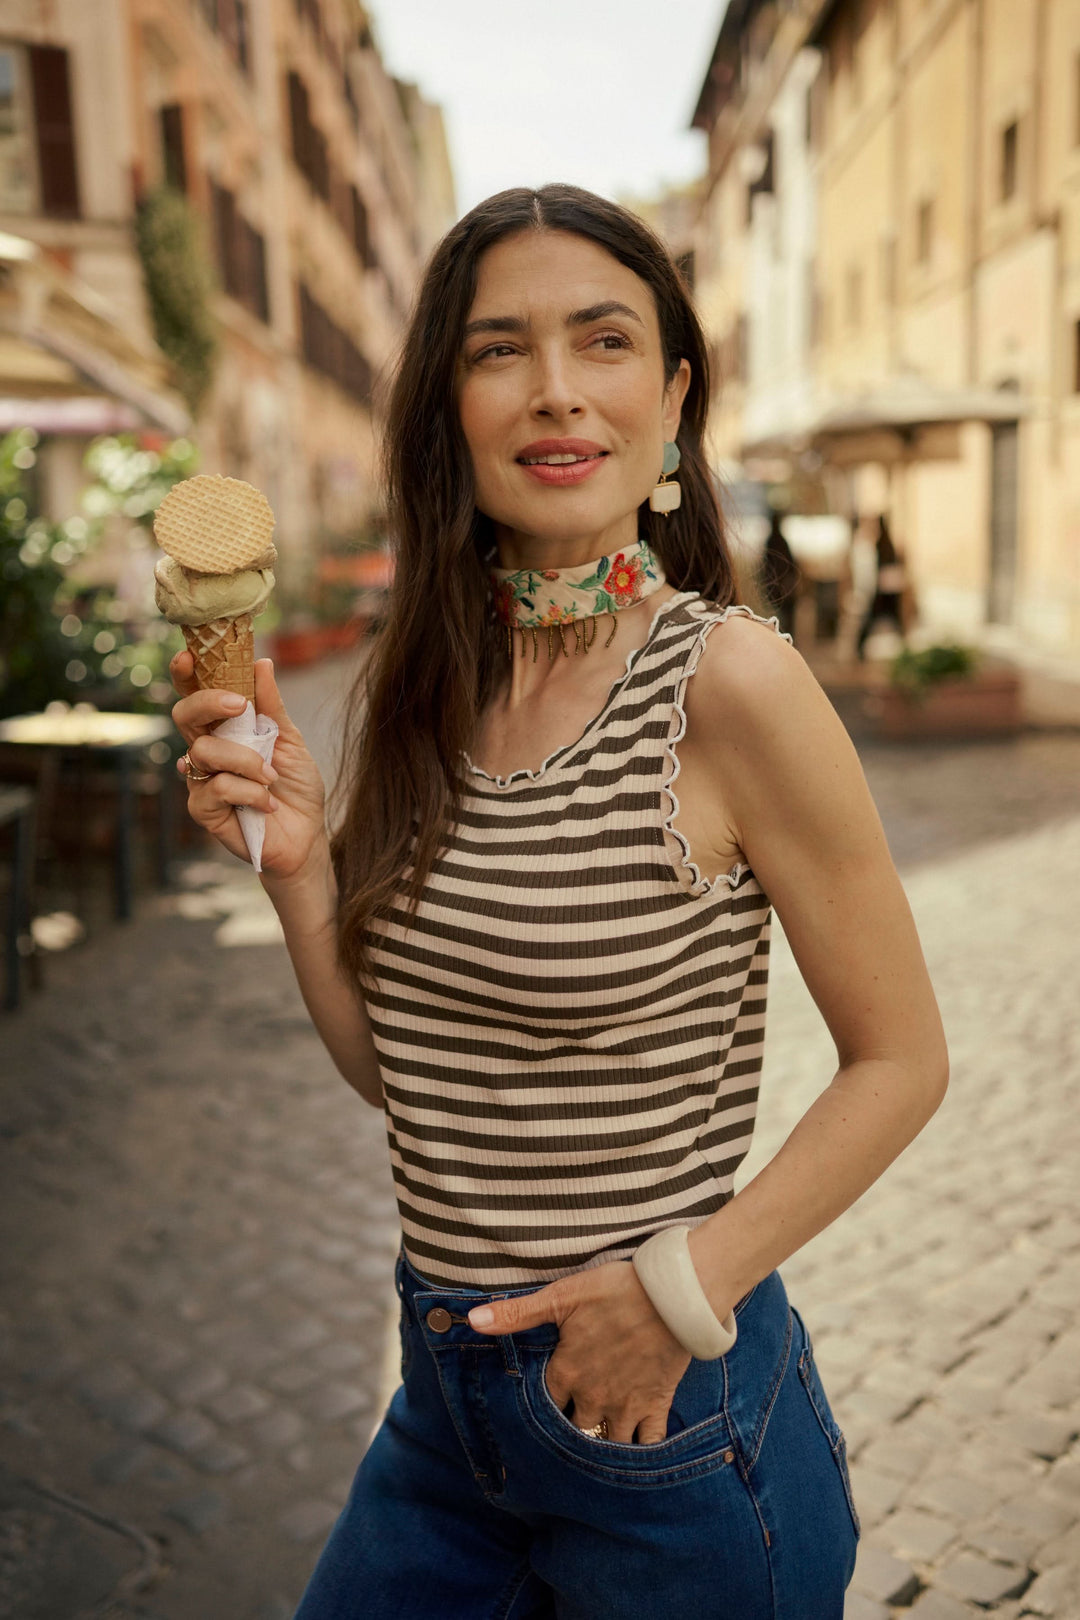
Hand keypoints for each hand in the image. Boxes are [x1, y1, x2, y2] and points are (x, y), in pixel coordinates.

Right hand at [169, 651, 326, 877]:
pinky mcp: (203, 810)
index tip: (188, 655)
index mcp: (224, 729)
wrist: (307, 835)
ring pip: (203, 751)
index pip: (195, 696)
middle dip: (209, 703)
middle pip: (184, 715)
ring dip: (245, 761)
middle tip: (241, 707)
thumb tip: (261, 662)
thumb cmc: (296, 786)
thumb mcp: (290, 740)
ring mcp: (200, 780)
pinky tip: (267, 803)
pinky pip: (215, 787)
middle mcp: (207, 751)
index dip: (185, 674)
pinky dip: (249, 791)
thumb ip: (272, 705)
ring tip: (271, 778)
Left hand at [468, 1260, 691, 1444]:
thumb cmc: (615, 1291)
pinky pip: (647, 1445)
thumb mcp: (562, 1296)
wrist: (672, 1296)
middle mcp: (592, 1396)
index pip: (542, 1402)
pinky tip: (633, 1467)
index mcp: (567, 1372)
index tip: (534, 1413)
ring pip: (605, 1443)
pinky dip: (640, 1457)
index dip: (537, 1407)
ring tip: (590, 1456)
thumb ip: (517, 1313)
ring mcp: (625, 1406)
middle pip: (571, 1428)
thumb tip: (472, 1321)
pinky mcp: (655, 1405)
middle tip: (560, 1440)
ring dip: (597, 1449)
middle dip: (566, 1433)